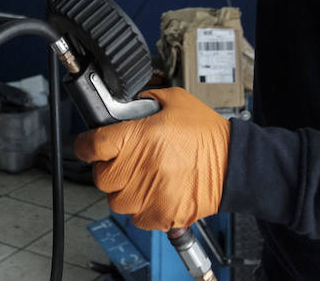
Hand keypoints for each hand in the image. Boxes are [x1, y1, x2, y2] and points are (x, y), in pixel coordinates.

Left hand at [73, 87, 229, 229]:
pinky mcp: (161, 215)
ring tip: (142, 177)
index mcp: (139, 136)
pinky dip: (141, 207)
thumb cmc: (207, 133)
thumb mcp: (174, 101)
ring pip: (116, 200)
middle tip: (124, 160)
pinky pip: (136, 217)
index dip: (85, 144)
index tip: (88, 145)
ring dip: (124, 190)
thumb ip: (143, 102)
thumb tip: (123, 106)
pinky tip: (155, 192)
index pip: (91, 145)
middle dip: (109, 167)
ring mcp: (150, 195)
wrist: (234, 164)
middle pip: (101, 176)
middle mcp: (141, 167)